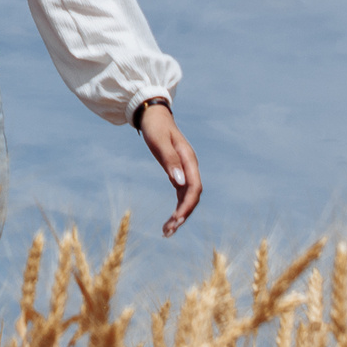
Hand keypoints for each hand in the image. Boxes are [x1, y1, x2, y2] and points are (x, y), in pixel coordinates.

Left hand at [139, 102, 201, 236]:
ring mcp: (185, 171)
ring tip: (166, 231)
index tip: (176, 220)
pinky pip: (181, 195)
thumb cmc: (155, 127)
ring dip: (179, 215)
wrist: (153, 115)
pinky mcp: (178, 173)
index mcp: (188, 160)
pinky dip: (176, 208)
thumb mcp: (159, 142)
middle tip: (168, 231)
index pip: (194, 188)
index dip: (187, 206)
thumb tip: (179, 182)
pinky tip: (169, 220)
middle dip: (183, 215)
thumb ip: (170, 161)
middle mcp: (190, 167)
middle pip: (192, 197)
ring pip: (187, 198)